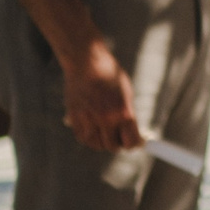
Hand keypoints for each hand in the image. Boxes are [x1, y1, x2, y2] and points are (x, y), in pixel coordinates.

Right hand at [63, 38, 145, 152]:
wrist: (87, 63)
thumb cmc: (110, 76)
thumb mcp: (126, 94)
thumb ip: (127, 115)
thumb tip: (133, 133)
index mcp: (123, 112)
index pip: (131, 141)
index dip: (134, 144)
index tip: (136, 142)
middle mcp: (106, 119)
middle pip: (112, 146)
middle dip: (118, 144)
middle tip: (120, 139)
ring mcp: (88, 119)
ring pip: (96, 144)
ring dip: (102, 142)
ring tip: (106, 133)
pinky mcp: (74, 118)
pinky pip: (82, 137)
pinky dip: (89, 137)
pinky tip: (94, 130)